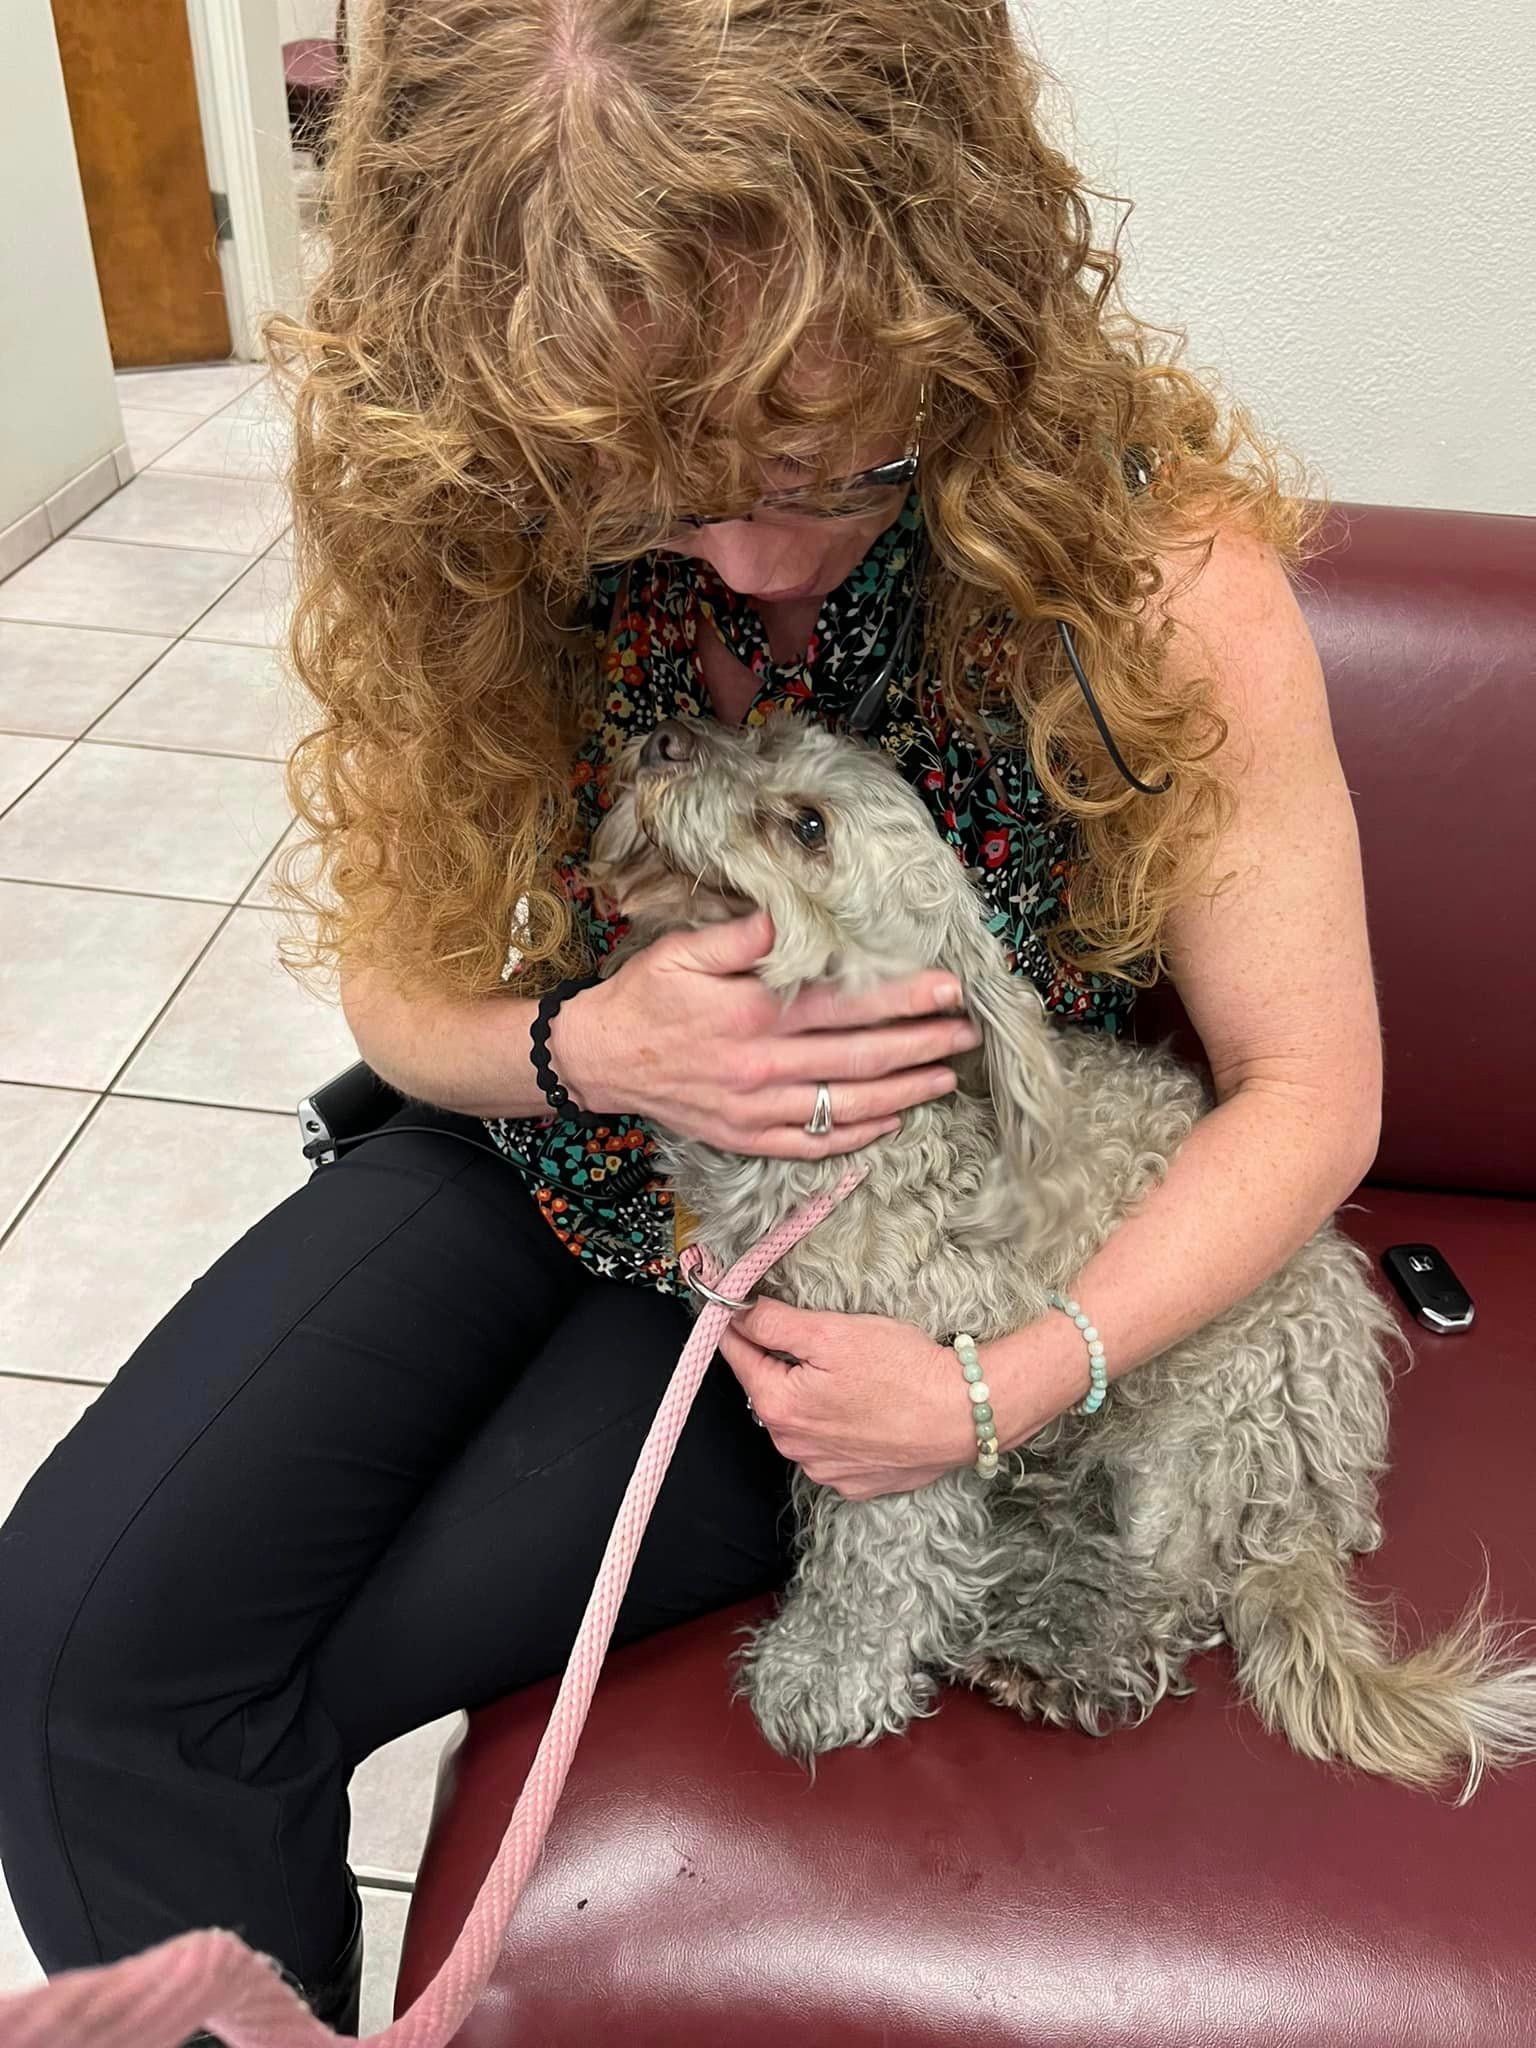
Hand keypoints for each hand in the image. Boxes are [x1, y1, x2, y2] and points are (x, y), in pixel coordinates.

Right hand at [557, 910, 980, 1158]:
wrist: (598, 1058)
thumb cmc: (644, 996)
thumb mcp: (683, 952)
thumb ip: (742, 940)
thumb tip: (791, 921)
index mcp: (752, 1015)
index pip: (845, 1005)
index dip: (901, 998)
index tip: (947, 988)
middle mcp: (762, 1066)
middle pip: (860, 1056)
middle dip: (921, 1044)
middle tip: (967, 1033)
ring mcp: (757, 1109)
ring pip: (846, 1104)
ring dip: (904, 1091)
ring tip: (946, 1076)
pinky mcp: (746, 1137)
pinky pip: (812, 1142)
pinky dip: (856, 1135)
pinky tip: (892, 1121)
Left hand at [718, 1297, 997, 1499]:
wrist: (962, 1415)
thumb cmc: (902, 1370)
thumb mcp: (832, 1331)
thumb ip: (775, 1322)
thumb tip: (736, 1312)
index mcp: (778, 1405)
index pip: (736, 1354)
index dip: (738, 1324)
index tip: (741, 1305)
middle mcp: (792, 1445)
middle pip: (767, 1388)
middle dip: (781, 1361)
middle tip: (820, 1339)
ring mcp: (822, 1469)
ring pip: (798, 1420)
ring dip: (809, 1396)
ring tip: (851, 1377)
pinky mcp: (852, 1481)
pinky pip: (829, 1446)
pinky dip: (837, 1426)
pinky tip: (866, 1409)